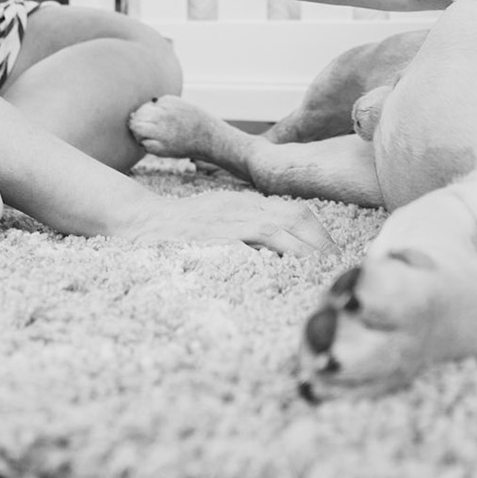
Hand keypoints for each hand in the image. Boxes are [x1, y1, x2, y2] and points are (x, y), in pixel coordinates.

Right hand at [114, 191, 333, 256]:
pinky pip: (248, 244)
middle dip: (319, 241)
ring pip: (277, 229)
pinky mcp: (214, 237)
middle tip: (336, 266)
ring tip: (319, 272)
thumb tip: (280, 251)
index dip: (319, 231)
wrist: (140, 221)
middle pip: (295, 216)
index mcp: (248, 203)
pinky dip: (269, 257)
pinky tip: (284, 274)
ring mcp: (229, 221)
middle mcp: (243, 207)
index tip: (333, 253)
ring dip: (303, 250)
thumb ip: (250, 228)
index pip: (296, 210)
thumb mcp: (222, 216)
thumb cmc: (182, 226)